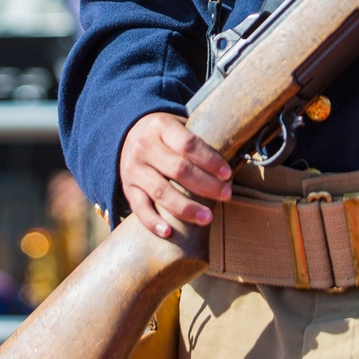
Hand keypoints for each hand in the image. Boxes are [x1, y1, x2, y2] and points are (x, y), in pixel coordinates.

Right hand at [119, 111, 231, 237]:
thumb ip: (195, 141)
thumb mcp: (176, 126)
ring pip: (161, 191)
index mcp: (161, 127)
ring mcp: (134, 169)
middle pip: (178, 169)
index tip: (227, 174)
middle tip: (226, 195)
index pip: (189, 144)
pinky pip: (139, 208)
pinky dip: (153, 221)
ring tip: (207, 218)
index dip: (210, 160)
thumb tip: (232, 159)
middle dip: (206, 185)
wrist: (125, 134)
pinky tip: (169, 232)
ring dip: (186, 207)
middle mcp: (145, 147)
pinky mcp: (127, 188)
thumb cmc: (164, 134)